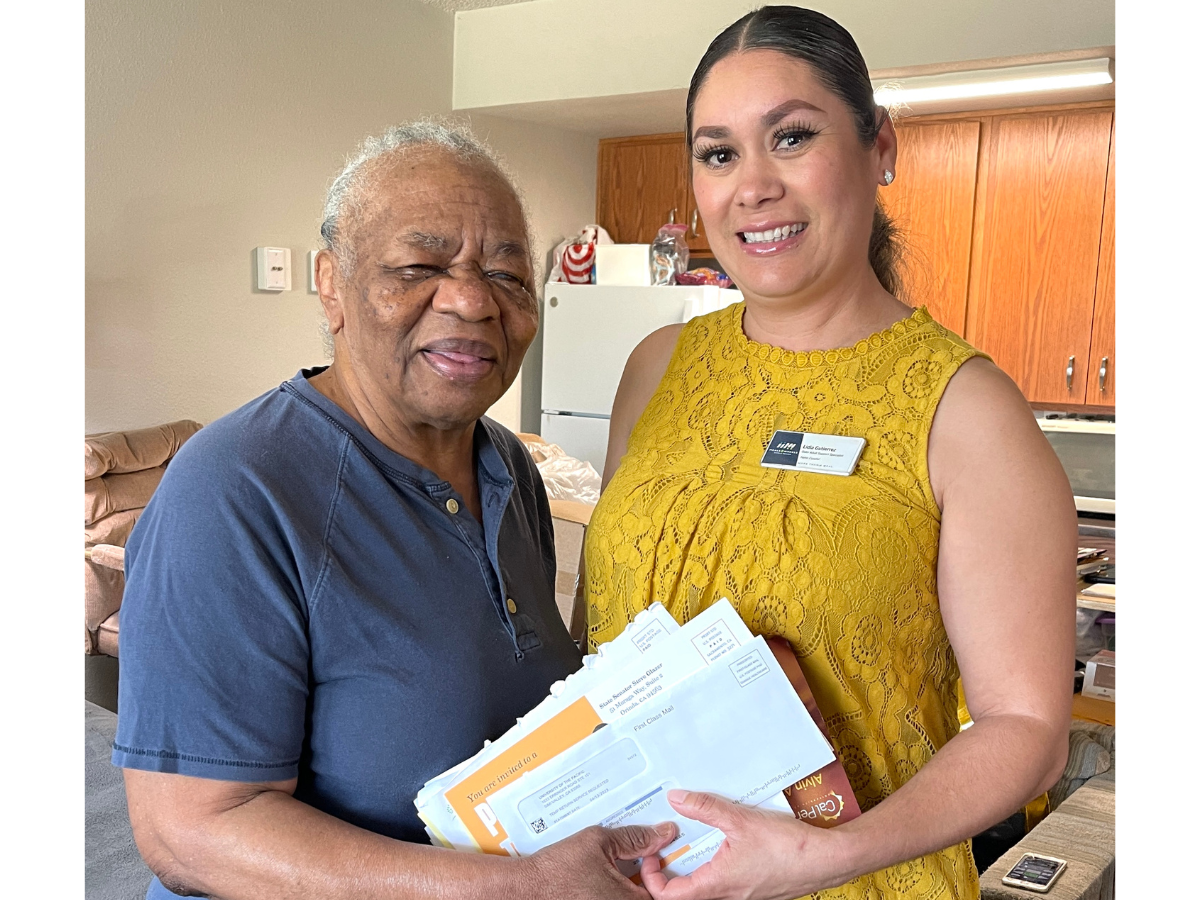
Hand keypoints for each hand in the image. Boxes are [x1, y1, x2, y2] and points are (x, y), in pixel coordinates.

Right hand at [524, 822, 678, 898]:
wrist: (526, 890)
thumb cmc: (557, 871)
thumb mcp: (599, 842)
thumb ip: (636, 837)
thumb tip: (663, 833)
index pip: (665, 890)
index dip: (659, 869)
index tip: (647, 857)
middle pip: (649, 896)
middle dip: (646, 879)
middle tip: (633, 863)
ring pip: (632, 898)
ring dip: (630, 886)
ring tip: (611, 872)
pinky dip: (614, 892)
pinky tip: (600, 882)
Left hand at [639, 791, 851, 899]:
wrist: (826, 859)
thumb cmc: (788, 846)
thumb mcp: (740, 819)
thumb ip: (705, 808)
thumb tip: (676, 799)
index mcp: (716, 884)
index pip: (669, 896)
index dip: (651, 877)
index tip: (651, 855)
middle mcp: (727, 895)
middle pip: (684, 892)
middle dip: (670, 868)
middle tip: (666, 843)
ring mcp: (741, 893)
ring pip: (706, 886)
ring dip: (694, 864)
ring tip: (692, 837)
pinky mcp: (753, 887)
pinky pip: (725, 880)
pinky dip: (715, 863)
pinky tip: (722, 840)